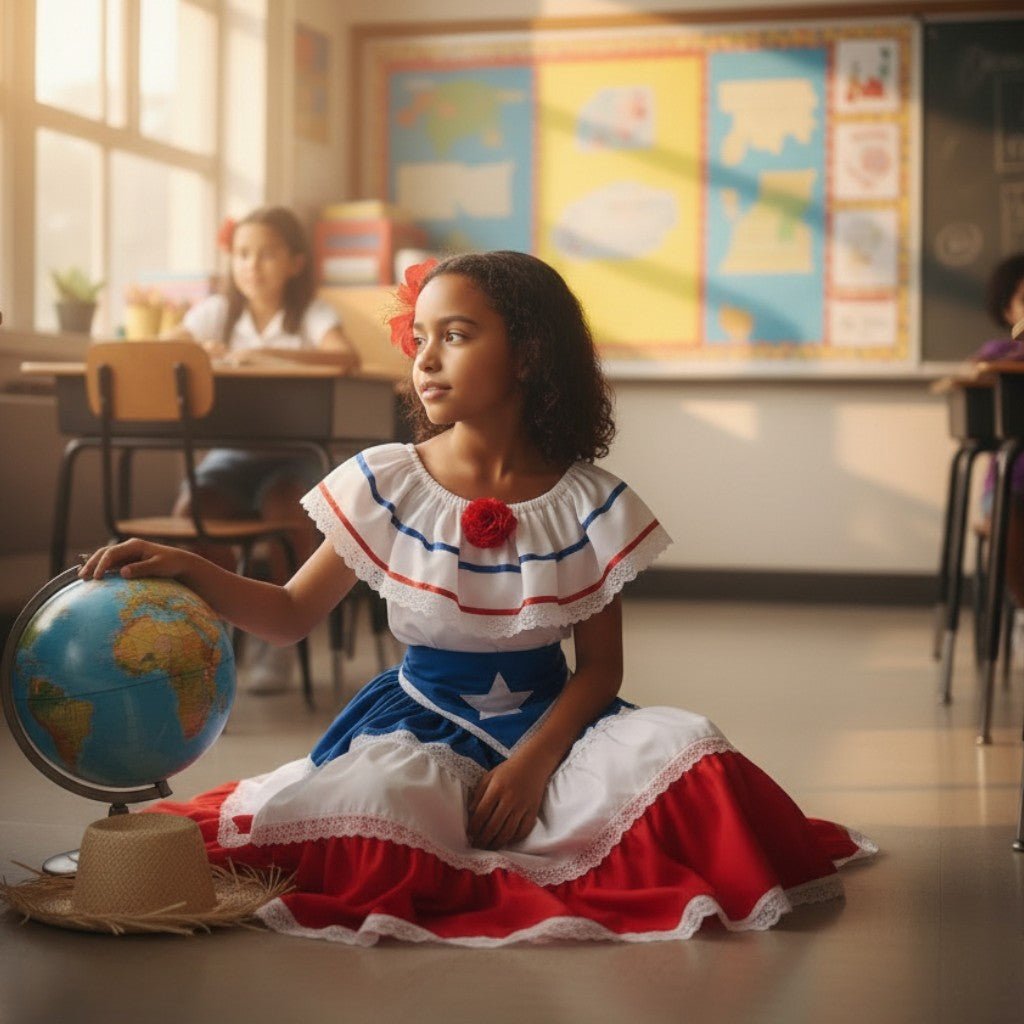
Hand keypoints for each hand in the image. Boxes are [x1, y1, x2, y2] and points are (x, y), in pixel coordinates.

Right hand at [78, 538, 193, 580]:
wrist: (179, 563)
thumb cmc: (170, 564)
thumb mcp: (158, 567)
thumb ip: (141, 569)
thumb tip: (122, 573)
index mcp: (134, 545)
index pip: (112, 552)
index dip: (101, 564)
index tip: (97, 576)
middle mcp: (128, 547)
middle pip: (104, 553)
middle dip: (92, 563)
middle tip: (82, 577)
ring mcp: (127, 554)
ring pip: (105, 558)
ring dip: (94, 566)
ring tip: (83, 578)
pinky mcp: (127, 561)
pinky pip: (111, 565)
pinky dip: (101, 570)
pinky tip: (94, 578)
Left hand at [466, 757, 548, 849]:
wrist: (533, 763)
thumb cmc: (508, 770)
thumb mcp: (489, 777)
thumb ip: (478, 794)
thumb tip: (470, 813)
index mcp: (496, 789)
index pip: (481, 814)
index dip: (474, 827)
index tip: (469, 835)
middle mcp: (509, 799)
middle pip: (493, 826)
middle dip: (483, 839)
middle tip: (476, 845)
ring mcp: (522, 807)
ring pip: (507, 832)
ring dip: (496, 843)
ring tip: (488, 847)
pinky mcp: (533, 811)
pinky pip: (523, 831)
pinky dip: (513, 840)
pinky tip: (506, 841)